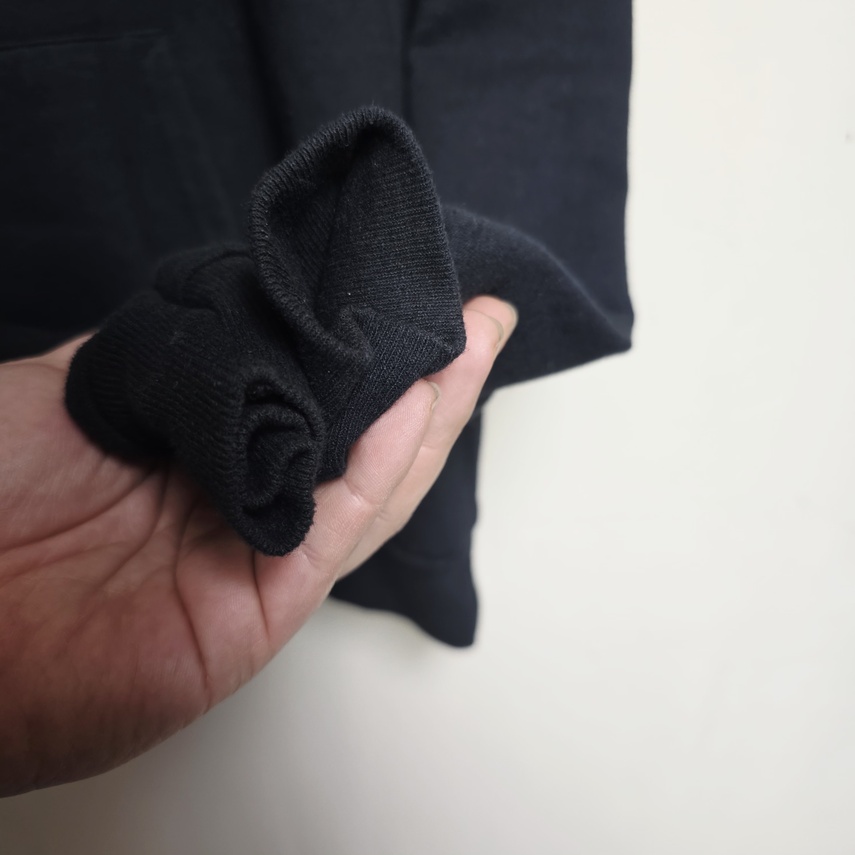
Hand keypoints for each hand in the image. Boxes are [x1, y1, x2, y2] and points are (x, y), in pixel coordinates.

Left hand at [0, 296, 515, 795]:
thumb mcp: (72, 387)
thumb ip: (158, 353)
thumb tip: (223, 304)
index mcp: (198, 452)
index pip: (306, 399)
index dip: (361, 349)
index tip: (400, 288)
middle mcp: (237, 502)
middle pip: (355, 441)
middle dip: (424, 375)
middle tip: (475, 315)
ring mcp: (254, 556)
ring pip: (367, 484)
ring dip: (428, 414)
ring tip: (473, 344)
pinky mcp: (260, 609)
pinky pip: (336, 529)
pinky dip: (384, 467)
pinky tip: (421, 406)